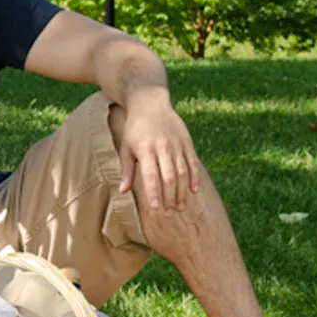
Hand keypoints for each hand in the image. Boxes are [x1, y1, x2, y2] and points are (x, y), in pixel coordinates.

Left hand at [117, 96, 201, 212]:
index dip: (153, 192)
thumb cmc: (135, 129)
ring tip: (180, 207)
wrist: (150, 103)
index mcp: (145, 149)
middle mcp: (162, 147)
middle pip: (169, 177)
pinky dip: (194, 178)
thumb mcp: (126, 147)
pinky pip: (193, 162)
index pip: (150, 175)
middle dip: (170, 197)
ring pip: (183, 172)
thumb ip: (126, 170)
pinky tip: (193, 191)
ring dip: (182, 192)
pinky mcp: (187, 141)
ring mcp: (176, 144)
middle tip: (169, 213)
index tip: (155, 208)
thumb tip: (122, 192)